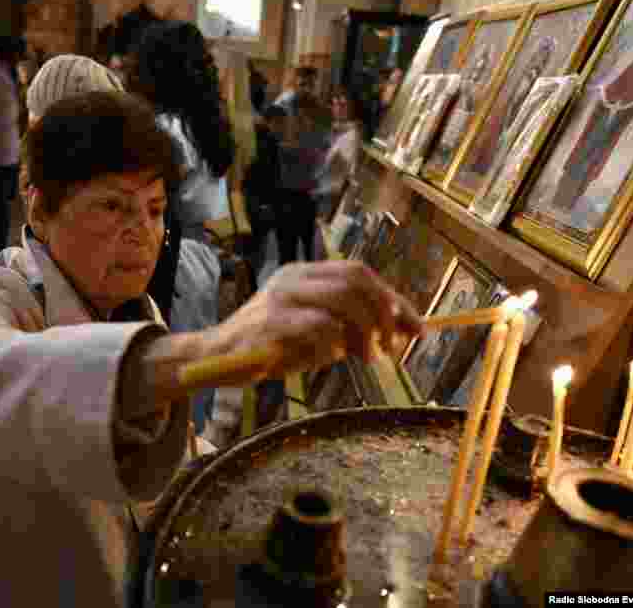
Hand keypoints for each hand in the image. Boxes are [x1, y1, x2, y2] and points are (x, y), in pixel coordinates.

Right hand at [200, 260, 422, 383]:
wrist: (216, 360)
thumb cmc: (268, 349)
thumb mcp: (315, 335)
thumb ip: (351, 329)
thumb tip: (402, 332)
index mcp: (303, 274)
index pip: (359, 273)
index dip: (393, 299)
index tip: (416, 327)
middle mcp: (293, 277)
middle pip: (357, 279)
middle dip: (385, 313)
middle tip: (392, 345)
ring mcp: (281, 296)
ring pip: (344, 299)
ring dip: (366, 330)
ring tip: (367, 357)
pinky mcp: (272, 322)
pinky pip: (320, 327)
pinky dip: (335, 345)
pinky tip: (329, 359)